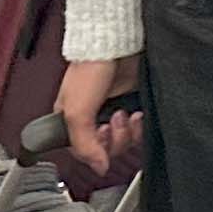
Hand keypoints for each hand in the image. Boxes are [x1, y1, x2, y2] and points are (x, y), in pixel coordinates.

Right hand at [61, 53, 145, 178]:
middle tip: (115, 120)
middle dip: (115, 139)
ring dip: (128, 132)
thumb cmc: (89, 67)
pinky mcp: (132, 104)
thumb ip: (83, 144)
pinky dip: (139, 126)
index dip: (95, 151)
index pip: (83, 152)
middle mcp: (93, 118)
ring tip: (126, 114)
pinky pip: (138, 130)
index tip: (101, 137)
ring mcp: (114, 111)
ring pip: (125, 141)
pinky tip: (137, 113)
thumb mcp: (76, 111)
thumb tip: (99, 167)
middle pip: (107, 150)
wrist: (114, 43)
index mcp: (72, 120)